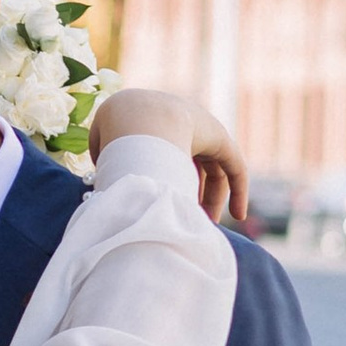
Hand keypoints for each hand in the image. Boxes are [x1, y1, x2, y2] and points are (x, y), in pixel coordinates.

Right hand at [90, 86, 249, 226]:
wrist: (131, 117)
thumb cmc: (114, 139)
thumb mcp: (105, 156)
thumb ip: (110, 166)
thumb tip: (112, 184)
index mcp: (155, 128)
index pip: (167, 162)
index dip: (166, 188)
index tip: (163, 211)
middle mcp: (181, 126)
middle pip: (192, 169)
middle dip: (190, 198)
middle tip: (186, 223)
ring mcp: (202, 130)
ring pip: (214, 172)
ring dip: (212, 202)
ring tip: (206, 227)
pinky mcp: (219, 137)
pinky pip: (234, 167)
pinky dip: (239, 191)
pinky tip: (239, 215)